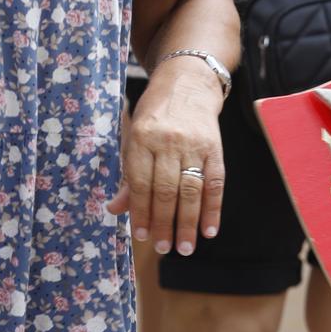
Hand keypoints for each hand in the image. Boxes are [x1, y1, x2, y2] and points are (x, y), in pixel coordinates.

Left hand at [107, 67, 226, 256]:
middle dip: (165, 224)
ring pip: (191, 191)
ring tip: (185, 247)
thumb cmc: (155, 114)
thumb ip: (129, 175)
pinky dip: (213, 209)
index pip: (141, 183)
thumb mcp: (134, 137)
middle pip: (166, 190)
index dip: (141, 212)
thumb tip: (115, 210)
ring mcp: (194, 145)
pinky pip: (215, 183)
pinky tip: (209, 230)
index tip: (141, 236)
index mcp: (142, 138)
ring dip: (188, 223)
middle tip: (165, 248)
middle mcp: (169, 141)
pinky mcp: (215, 148)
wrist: (188, 82)